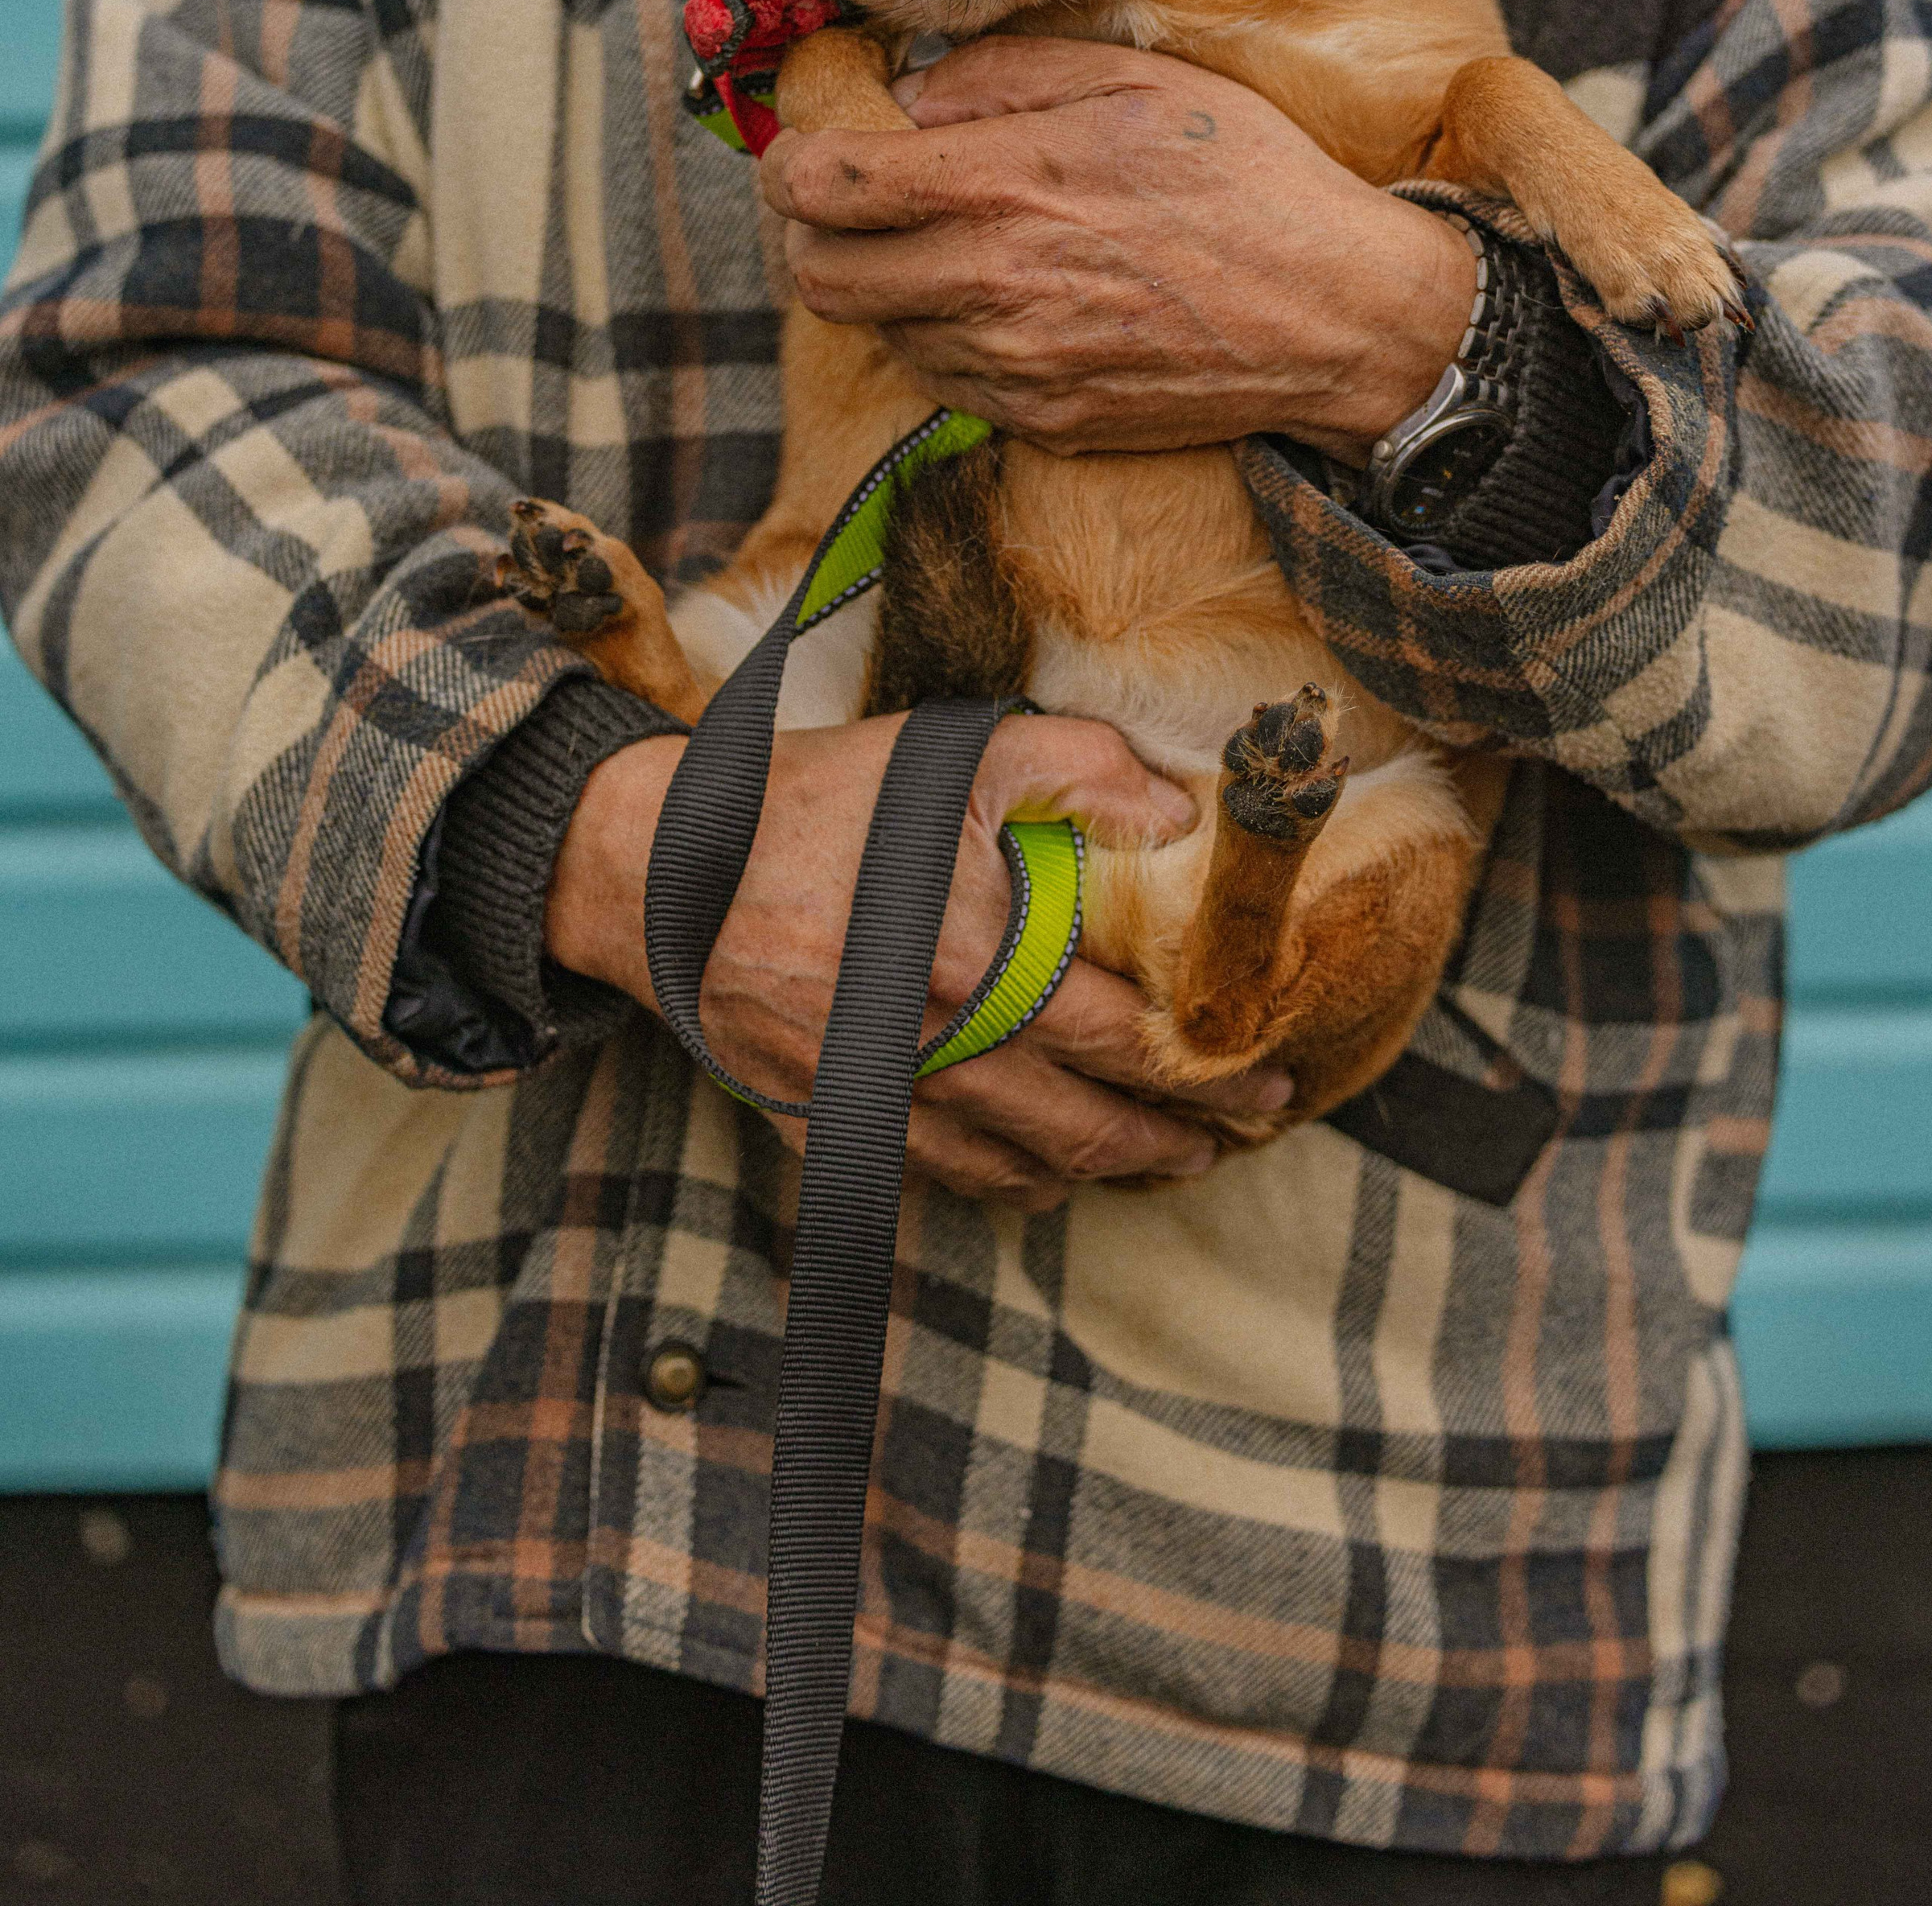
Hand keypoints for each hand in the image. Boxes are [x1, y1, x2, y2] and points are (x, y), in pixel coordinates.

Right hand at [545, 719, 1293, 1208]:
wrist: (657, 870)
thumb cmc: (814, 801)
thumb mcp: (952, 752)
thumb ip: (1078, 766)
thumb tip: (1181, 816)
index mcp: (974, 961)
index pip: (1126, 1041)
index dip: (1209, 1072)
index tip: (1269, 1077)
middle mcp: (933, 1049)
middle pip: (1087, 1125)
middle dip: (1180, 1139)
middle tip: (1242, 1136)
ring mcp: (879, 1100)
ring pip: (1021, 1168)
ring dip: (1106, 1171)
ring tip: (1168, 1160)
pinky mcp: (832, 1125)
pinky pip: (944, 1179)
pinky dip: (1012, 1186)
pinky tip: (1052, 1172)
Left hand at [758, 39, 1475, 458]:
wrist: (1339, 318)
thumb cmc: (1248, 183)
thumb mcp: (1133, 81)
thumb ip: (1002, 78)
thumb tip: (910, 95)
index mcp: (1004, 186)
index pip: (822, 187)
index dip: (791, 163)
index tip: (809, 147)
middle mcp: (991, 286)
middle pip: (819, 277)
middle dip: (811, 234)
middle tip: (849, 202)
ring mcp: (1012, 366)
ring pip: (876, 332)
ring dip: (881, 286)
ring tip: (939, 245)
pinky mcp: (1040, 420)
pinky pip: (940, 380)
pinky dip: (941, 337)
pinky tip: (996, 299)